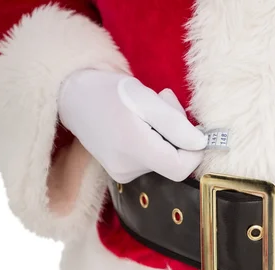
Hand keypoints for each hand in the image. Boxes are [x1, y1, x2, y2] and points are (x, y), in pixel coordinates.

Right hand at [58, 69, 206, 182]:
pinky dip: (154, 141)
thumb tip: (200, 144)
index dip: (194, 151)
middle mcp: (128, 169)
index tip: (192, 127)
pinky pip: (151, 159)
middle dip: (178, 134)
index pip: (181, 168)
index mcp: (135, 150)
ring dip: (166, 134)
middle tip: (164, 101)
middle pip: (173, 162)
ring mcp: (122, 173)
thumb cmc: (109, 92)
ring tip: (148, 110)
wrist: (73, 96)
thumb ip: (175, 124)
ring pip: (163, 159)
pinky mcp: (120, 171)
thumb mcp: (146, 99)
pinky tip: (140, 123)